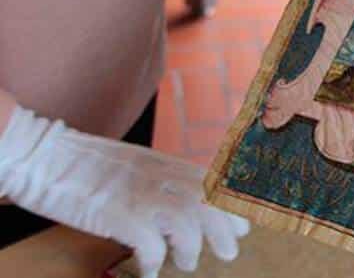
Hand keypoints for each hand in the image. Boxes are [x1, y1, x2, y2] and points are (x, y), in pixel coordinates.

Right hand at [0, 106, 248, 277]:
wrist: (43, 154)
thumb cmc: (84, 162)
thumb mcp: (134, 162)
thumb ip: (159, 176)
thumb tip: (183, 201)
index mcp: (162, 162)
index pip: (212, 181)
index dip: (233, 205)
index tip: (243, 224)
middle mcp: (157, 176)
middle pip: (208, 201)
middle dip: (225, 229)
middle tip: (229, 252)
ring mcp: (138, 194)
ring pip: (187, 221)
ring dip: (193, 247)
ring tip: (189, 262)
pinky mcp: (116, 214)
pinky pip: (150, 242)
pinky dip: (156, 260)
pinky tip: (151, 269)